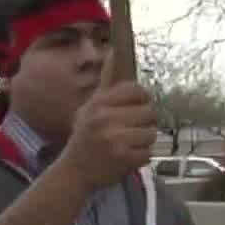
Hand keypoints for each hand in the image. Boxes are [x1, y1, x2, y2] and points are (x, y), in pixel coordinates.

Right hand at [58, 78, 157, 192]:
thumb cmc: (84, 137)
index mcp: (98, 103)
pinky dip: (140, 157)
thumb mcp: (89, 108)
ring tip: (127, 145)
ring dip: (143, 142)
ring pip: (151, 133)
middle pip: (148, 112)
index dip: (140, 100)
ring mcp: (114, 138)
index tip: (133, 110)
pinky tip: (126, 157)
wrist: (73, 172)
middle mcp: (105, 118)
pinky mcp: (123, 158)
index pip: (135, 90)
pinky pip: (148, 153)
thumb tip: (113, 52)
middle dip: (143, 123)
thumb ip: (106, 84)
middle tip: (129, 131)